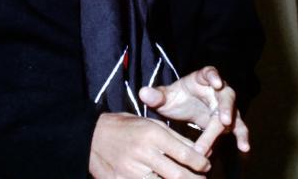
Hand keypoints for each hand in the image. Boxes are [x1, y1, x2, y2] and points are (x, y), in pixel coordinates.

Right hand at [89, 112, 211, 178]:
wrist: (91, 136)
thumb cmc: (125, 127)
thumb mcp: (151, 124)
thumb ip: (175, 138)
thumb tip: (199, 151)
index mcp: (152, 134)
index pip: (185, 153)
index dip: (200, 163)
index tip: (206, 166)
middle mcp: (144, 153)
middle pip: (178, 175)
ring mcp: (132, 171)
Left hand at [138, 66, 248, 155]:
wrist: (185, 106)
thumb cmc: (178, 97)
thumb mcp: (167, 96)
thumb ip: (157, 95)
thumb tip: (143, 93)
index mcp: (202, 79)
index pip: (210, 73)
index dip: (214, 77)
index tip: (216, 82)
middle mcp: (218, 91)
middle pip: (225, 97)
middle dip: (226, 109)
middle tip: (224, 121)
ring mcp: (226, 106)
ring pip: (234, 115)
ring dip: (237, 127)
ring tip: (241, 141)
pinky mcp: (229, 121)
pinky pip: (237, 128)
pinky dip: (241, 137)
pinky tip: (244, 147)